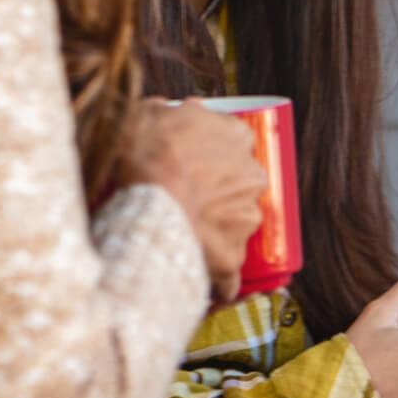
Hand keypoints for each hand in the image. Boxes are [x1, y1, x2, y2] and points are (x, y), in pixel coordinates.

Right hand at [117, 100, 265, 302]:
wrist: (147, 196)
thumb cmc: (146, 150)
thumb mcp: (149, 112)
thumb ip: (166, 111)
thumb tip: (167, 111)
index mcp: (237, 137)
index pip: (237, 140)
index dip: (215, 151)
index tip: (199, 159)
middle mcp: (252, 177)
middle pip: (241, 185)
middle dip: (221, 193)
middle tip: (190, 198)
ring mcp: (246, 219)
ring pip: (237, 228)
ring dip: (217, 233)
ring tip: (185, 239)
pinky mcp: (232, 258)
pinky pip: (229, 277)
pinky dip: (218, 282)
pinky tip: (204, 286)